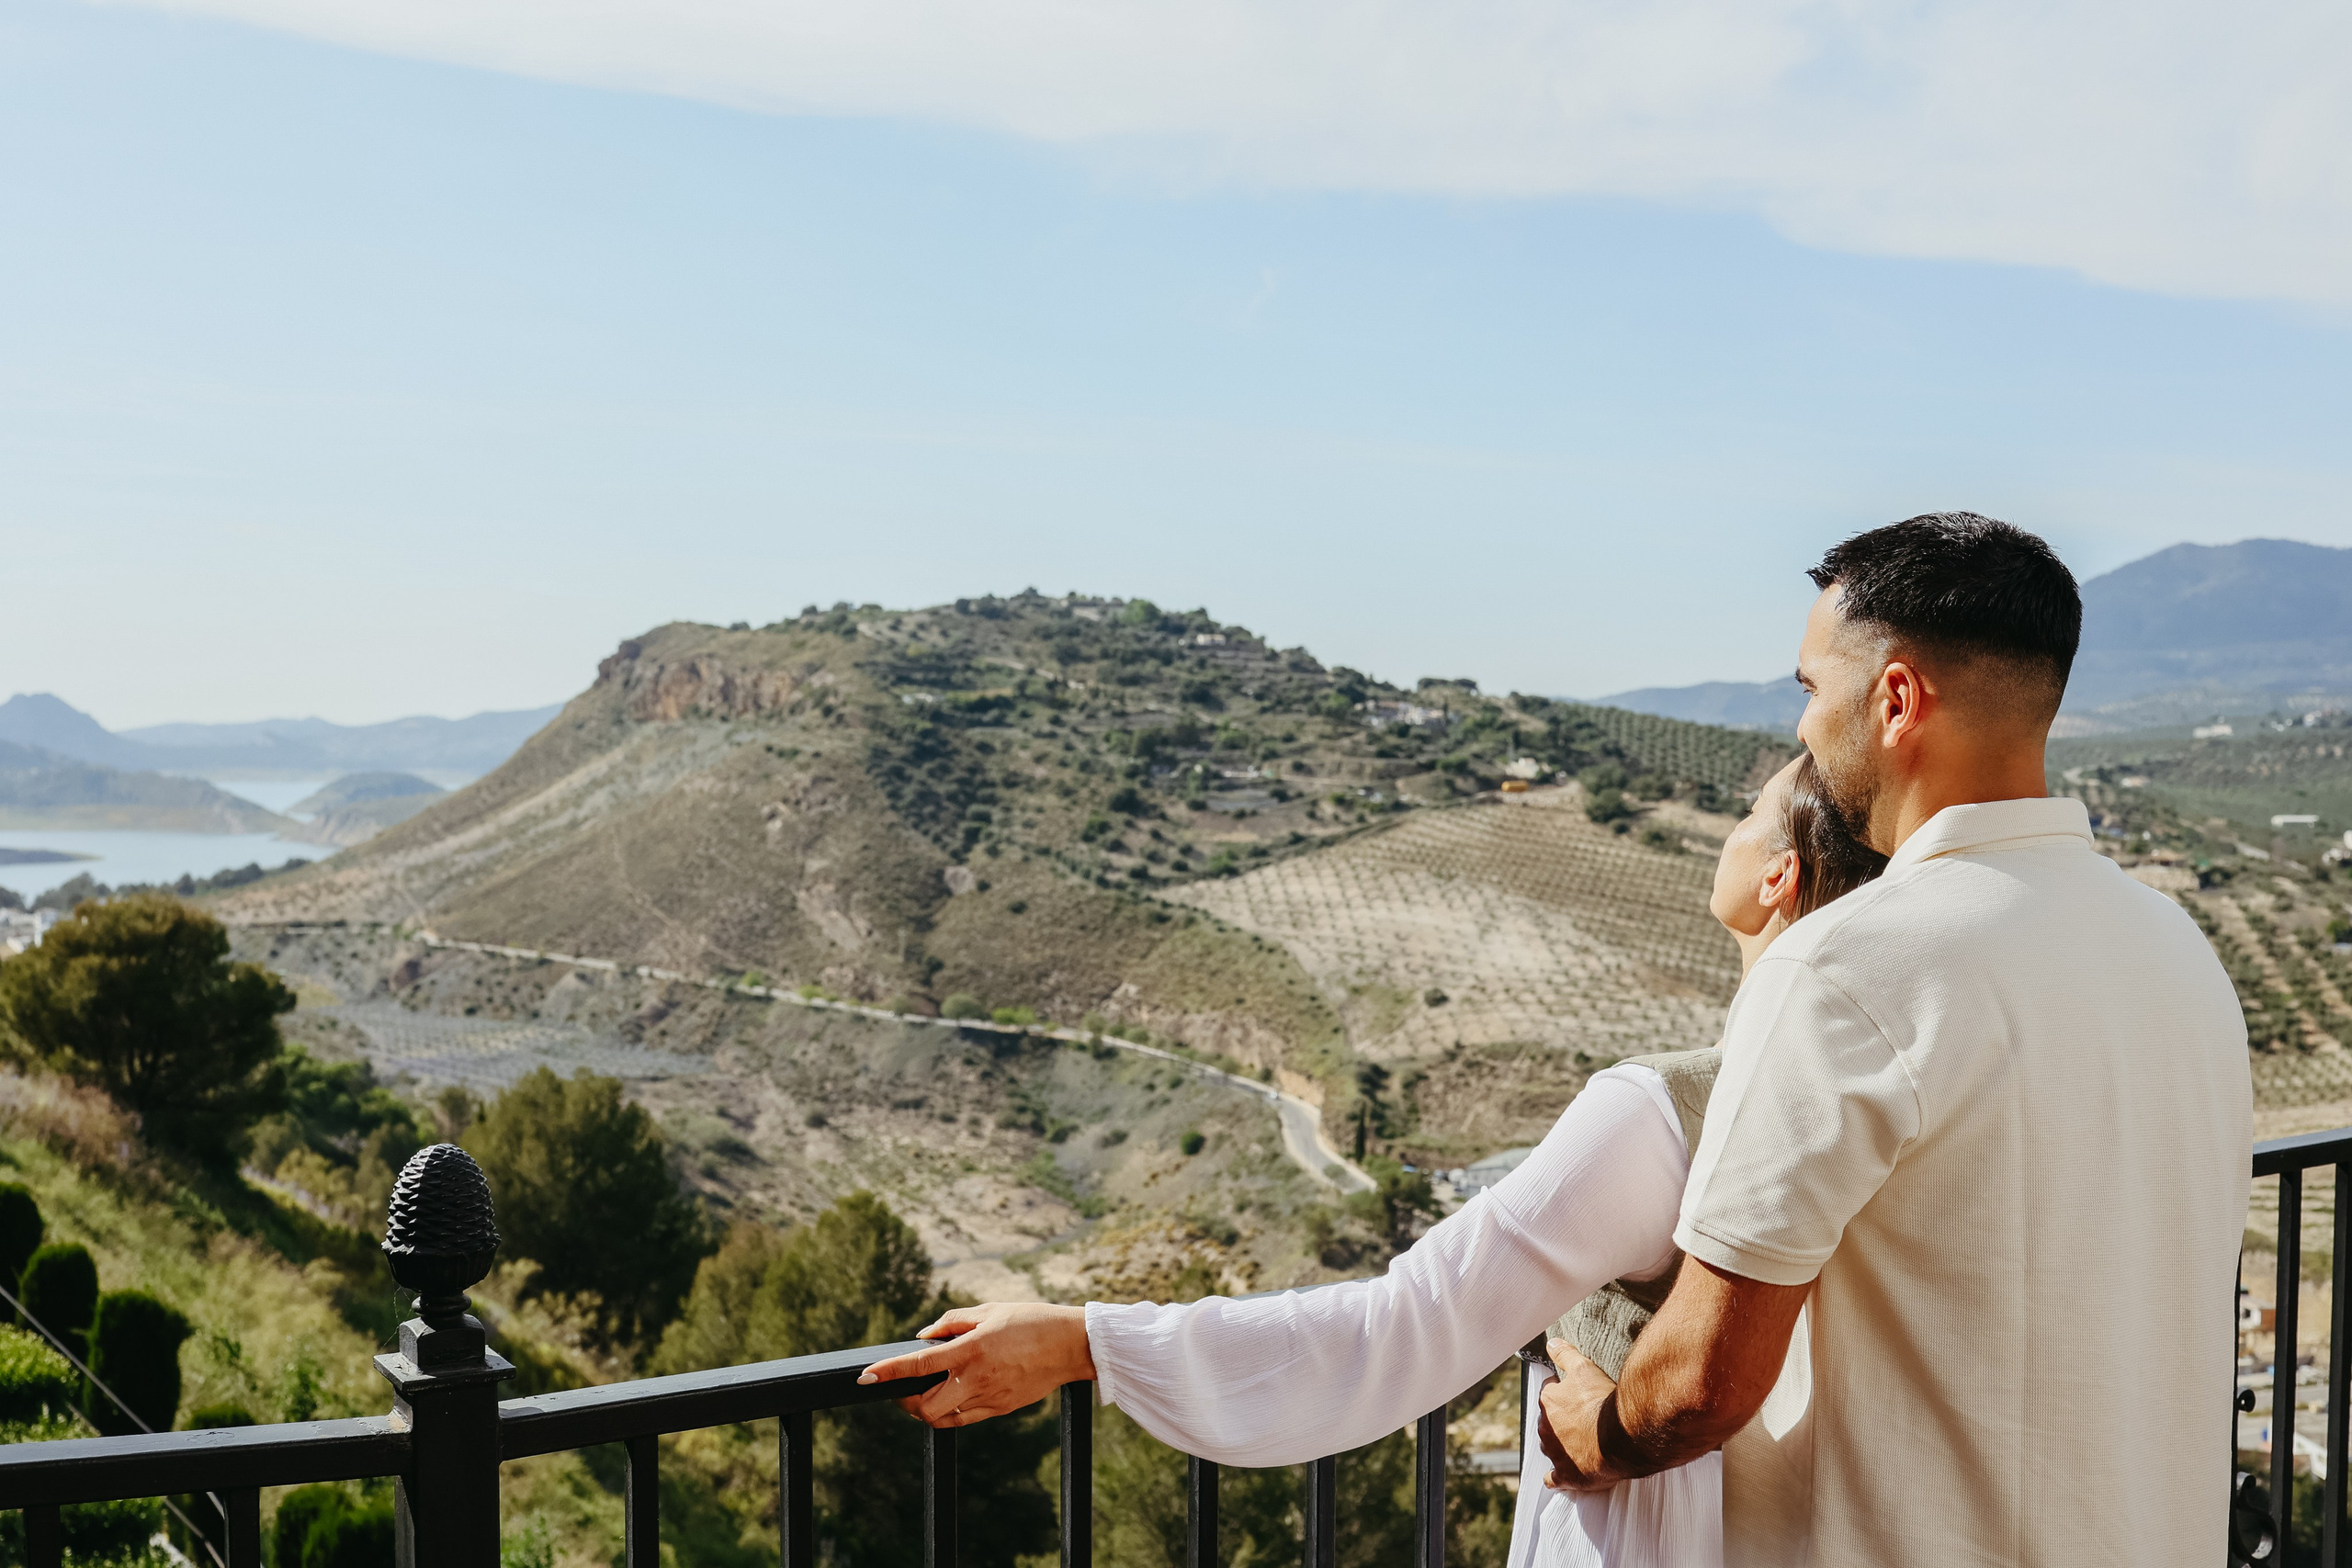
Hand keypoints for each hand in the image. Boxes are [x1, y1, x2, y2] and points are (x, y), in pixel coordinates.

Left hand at [857, 1302, 1095, 1427]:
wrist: (1072, 1345)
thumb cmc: (1031, 1320)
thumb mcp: (990, 1310)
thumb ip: (952, 1322)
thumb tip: (923, 1337)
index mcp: (972, 1349)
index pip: (920, 1365)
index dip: (889, 1372)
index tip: (865, 1376)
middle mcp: (977, 1378)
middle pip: (926, 1408)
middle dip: (905, 1403)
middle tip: (900, 1389)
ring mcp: (990, 1398)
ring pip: (944, 1418)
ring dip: (927, 1409)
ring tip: (924, 1392)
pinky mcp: (1001, 1409)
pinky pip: (966, 1418)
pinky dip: (951, 1411)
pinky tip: (952, 1395)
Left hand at [1535, 1339, 1622, 1491]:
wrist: (1622, 1437)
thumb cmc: (1603, 1402)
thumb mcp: (1584, 1368)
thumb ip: (1565, 1354)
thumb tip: (1551, 1343)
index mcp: (1548, 1402)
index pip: (1549, 1392)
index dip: (1563, 1392)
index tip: (1576, 1396)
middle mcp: (1545, 1428)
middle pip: (1549, 1421)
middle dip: (1561, 1420)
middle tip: (1582, 1420)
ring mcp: (1554, 1453)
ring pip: (1550, 1447)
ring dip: (1561, 1445)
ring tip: (1580, 1444)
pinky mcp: (1566, 1476)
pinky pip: (1554, 1479)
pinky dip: (1558, 1476)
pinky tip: (1564, 1474)